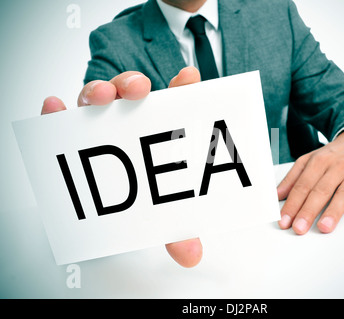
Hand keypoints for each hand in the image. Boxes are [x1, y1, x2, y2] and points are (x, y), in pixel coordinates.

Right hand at [41, 67, 202, 267]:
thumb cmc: (145, 192)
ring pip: (101, 97)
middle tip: (138, 89)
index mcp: (160, 129)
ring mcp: (104, 123)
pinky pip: (65, 116)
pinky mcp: (77, 131)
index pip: (174, 102)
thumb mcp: (163, 212)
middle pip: (133, 92)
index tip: (188, 79)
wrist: (117, 202)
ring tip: (101, 96)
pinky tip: (56, 107)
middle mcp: (132, 121)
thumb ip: (178, 229)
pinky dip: (59, 110)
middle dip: (134, 84)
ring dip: (99, 91)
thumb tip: (191, 254)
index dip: (182, 87)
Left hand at [277, 129, 343, 233]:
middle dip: (308, 211)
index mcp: (318, 161)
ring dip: (333, 211)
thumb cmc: (333, 154)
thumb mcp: (309, 160)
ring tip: (324, 227)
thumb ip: (292, 178)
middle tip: (299, 228)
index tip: (284, 220)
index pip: (302, 186)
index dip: (292, 204)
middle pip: (320, 190)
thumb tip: (277, 195)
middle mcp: (336, 167)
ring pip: (343, 193)